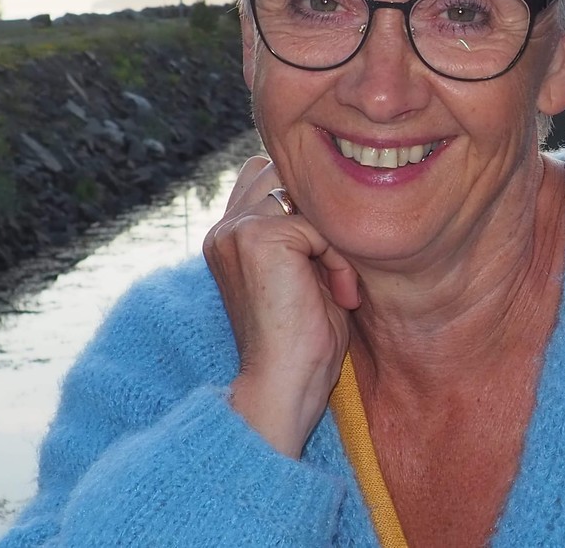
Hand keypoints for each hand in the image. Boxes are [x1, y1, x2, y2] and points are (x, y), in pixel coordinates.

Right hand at [203, 156, 359, 457]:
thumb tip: (339, 192)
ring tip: (336, 285)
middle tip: (334, 272)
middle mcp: (225, 228)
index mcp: (229, 236)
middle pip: (287, 177)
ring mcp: (236, 229)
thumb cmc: (305, 342)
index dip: (308, 207)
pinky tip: (338, 296)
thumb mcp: (306, 272)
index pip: (270, 178)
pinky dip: (339, 259)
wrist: (284, 388)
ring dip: (332, 238)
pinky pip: (319, 224)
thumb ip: (307, 230)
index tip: (329, 262)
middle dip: (320, 216)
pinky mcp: (257, 237)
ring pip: (307, 198)